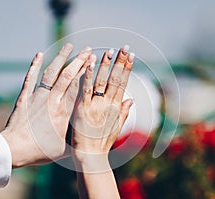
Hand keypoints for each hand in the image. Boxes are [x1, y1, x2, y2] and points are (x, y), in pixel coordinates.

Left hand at [2, 43, 91, 167]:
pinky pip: (30, 78)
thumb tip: (92, 136)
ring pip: (51, 73)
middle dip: (79, 60)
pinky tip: (39, 54)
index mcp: (64, 112)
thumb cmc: (40, 151)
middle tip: (88, 49)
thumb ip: (78, 140)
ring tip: (69, 46)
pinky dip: (34, 65)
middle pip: (67, 76)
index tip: (94, 60)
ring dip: (60, 58)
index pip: (78, 87)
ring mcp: (37, 97)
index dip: (86, 71)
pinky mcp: (25, 97)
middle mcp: (52, 100)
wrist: (14, 149)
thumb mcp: (64, 150)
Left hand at [72, 45, 133, 170]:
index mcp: (115, 107)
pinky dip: (88, 75)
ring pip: (101, 81)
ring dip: (105, 65)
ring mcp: (95, 105)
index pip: (123, 83)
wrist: (91, 157)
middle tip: (124, 47)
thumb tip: (131, 99)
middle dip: (120, 63)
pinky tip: (89, 62)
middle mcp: (107, 104)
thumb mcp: (116, 128)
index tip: (130, 56)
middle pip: (115, 79)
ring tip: (108, 51)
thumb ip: (124, 113)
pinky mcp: (82, 108)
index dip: (127, 69)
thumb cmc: (102, 144)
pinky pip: (85, 89)